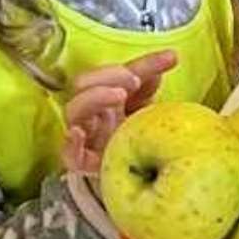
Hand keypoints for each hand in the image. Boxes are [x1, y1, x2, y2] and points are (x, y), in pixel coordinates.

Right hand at [62, 50, 178, 178]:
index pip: (116, 73)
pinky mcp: (84, 164)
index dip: (142, 63)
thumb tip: (169, 58)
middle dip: (109, 75)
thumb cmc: (138, 141)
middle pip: (85, 83)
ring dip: (95, 97)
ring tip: (119, 95)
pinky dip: (71, 142)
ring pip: (74, 111)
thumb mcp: (149, 110)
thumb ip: (153, 85)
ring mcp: (87, 137)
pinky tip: (79, 133)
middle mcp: (94, 113)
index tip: (167, 59)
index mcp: (108, 97)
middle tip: (133, 80)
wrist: (138, 181)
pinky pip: (69, 154)